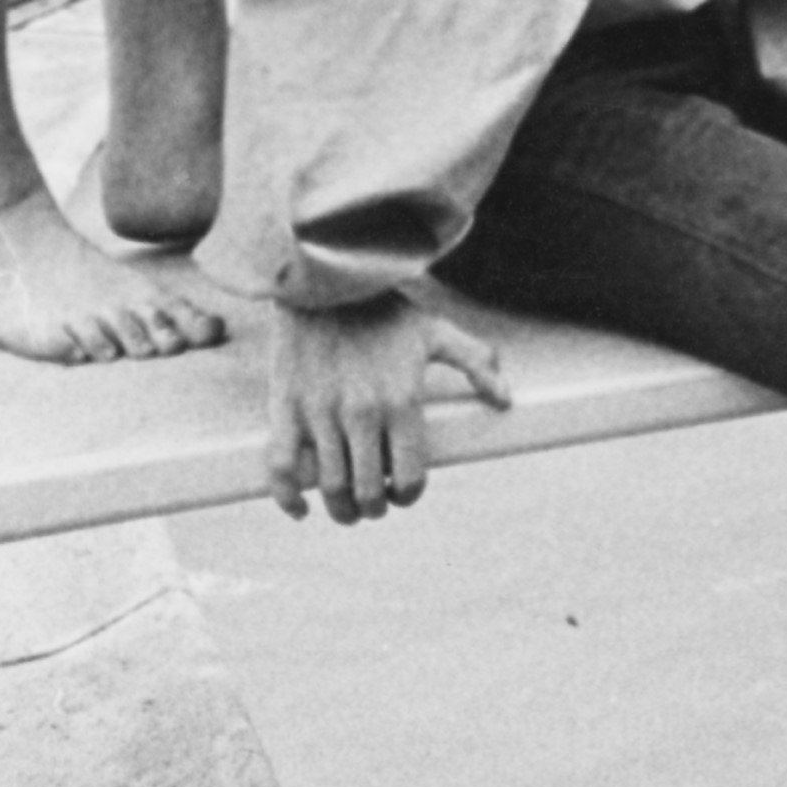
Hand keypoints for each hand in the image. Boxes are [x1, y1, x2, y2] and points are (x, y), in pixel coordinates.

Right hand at [266, 294, 509, 521]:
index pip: (408, 478)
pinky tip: (301, 506)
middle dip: (373, 507)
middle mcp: (362, 414)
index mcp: (401, 401)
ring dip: (340, 509)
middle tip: (373, 502)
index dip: (407, 495)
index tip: (402, 492)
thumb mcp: (434, 330)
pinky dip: (287, 498)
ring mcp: (320, 413)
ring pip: (330, 488)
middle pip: (367, 493)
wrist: (323, 276)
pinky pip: (280, 468)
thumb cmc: (381, 306)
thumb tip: (505, 399)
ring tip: (346, 506)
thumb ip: (475, 362)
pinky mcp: (286, 407)